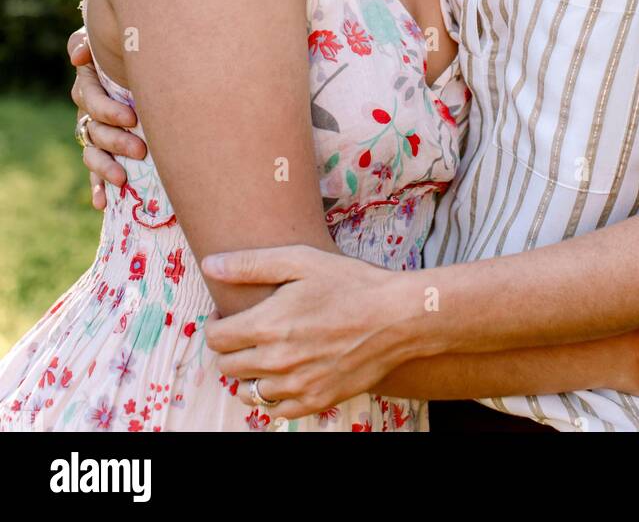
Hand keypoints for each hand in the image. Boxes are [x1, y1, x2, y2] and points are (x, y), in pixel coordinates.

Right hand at [68, 27, 146, 208]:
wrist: (144, 61)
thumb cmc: (126, 48)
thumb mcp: (109, 41)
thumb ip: (89, 43)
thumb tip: (78, 56)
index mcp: (89, 84)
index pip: (91, 99)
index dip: (108, 110)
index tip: (132, 117)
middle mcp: (89, 110)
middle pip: (95, 129)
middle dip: (116, 141)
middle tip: (141, 149)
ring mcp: (95, 131)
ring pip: (92, 152)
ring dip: (105, 168)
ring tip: (123, 179)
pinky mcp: (104, 149)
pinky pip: (94, 171)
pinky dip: (97, 187)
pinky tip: (102, 203)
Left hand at [203, 245, 409, 417]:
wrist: (397, 316)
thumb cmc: (350, 282)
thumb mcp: (300, 260)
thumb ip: (250, 264)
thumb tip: (209, 264)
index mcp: (267, 325)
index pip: (216, 338)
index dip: (216, 324)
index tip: (228, 315)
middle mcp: (277, 361)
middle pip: (227, 366)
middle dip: (230, 348)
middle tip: (247, 332)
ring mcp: (297, 386)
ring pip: (248, 392)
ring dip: (249, 374)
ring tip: (266, 353)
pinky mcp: (317, 401)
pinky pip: (277, 410)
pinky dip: (274, 395)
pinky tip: (287, 374)